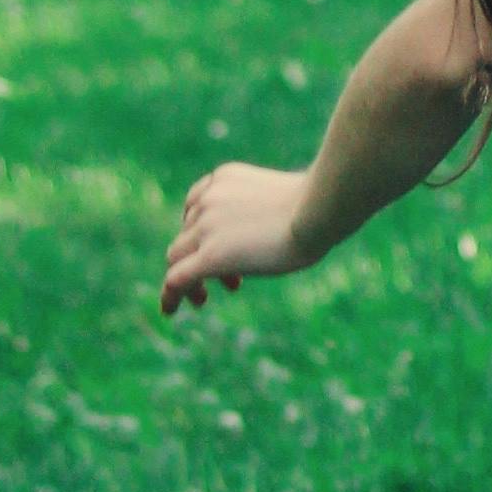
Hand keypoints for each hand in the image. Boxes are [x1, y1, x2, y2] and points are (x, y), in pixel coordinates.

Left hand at [161, 163, 328, 315]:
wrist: (319, 208)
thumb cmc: (321, 204)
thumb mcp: (286, 196)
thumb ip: (270, 208)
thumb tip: (285, 225)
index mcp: (223, 179)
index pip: (196, 204)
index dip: (205, 230)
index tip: (227, 247)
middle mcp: (207, 199)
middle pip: (187, 234)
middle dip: (201, 256)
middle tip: (233, 282)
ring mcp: (205, 227)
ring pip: (177, 258)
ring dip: (190, 278)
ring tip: (203, 300)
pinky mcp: (210, 256)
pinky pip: (176, 279)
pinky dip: (170, 296)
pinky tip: (170, 311)